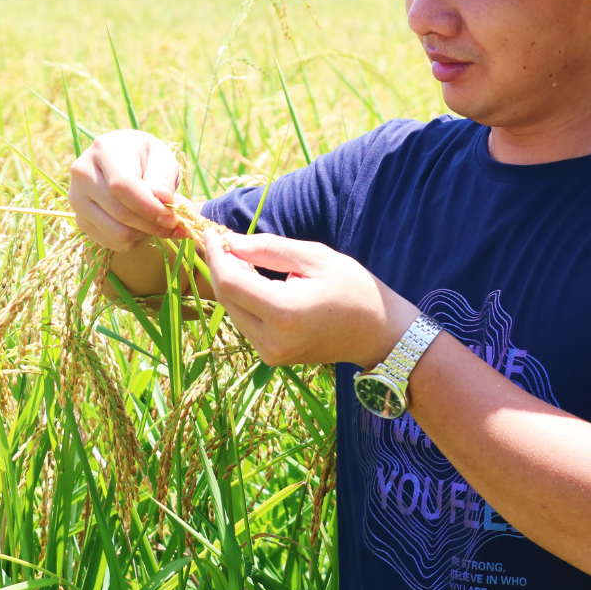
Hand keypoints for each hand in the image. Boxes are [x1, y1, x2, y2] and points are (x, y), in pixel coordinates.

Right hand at [68, 129, 185, 250]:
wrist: (123, 161)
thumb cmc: (146, 158)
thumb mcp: (161, 157)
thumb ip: (163, 177)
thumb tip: (163, 200)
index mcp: (103, 149)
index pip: (122, 186)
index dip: (149, 206)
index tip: (172, 217)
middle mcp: (83, 174)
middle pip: (120, 212)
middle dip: (153, 224)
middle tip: (175, 224)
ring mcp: (77, 199)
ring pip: (116, 232)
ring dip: (145, 233)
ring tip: (159, 223)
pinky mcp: (80, 220)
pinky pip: (112, 242)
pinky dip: (134, 240)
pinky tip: (143, 226)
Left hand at [202, 230, 418, 367]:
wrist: (379, 334)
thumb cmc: (355, 289)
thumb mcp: (315, 257)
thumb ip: (269, 248)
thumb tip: (230, 242)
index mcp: (284, 313)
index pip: (230, 282)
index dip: (215, 255)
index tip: (211, 232)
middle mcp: (271, 340)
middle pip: (226, 297)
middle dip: (220, 266)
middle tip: (223, 239)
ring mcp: (270, 354)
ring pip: (232, 311)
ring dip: (231, 282)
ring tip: (242, 257)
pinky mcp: (272, 357)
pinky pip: (245, 323)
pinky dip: (243, 299)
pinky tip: (254, 279)